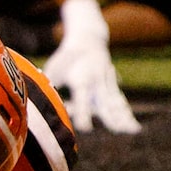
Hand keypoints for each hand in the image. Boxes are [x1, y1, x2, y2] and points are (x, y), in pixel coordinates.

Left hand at [45, 0, 138, 134]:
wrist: (88, 39)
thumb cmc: (66, 57)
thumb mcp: (54, 69)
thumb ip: (49, 85)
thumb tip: (35, 101)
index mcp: (81, 80)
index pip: (82, 100)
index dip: (82, 113)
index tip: (85, 128)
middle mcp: (96, 83)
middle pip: (104, 102)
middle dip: (110, 117)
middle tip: (116, 131)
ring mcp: (107, 84)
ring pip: (116, 103)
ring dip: (124, 117)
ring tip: (133, 132)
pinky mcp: (113, 86)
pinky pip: (120, 101)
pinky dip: (127, 114)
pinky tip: (135, 128)